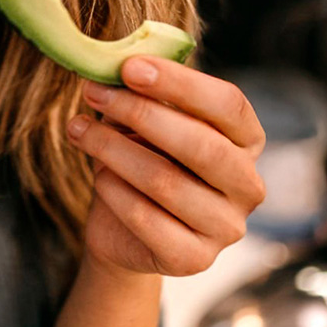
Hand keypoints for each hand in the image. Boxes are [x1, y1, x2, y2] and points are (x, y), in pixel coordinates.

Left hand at [67, 57, 265, 279]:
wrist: (124, 229)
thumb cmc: (143, 157)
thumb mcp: (146, 120)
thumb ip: (146, 95)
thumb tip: (119, 68)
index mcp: (248, 140)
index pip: (228, 104)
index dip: (180, 82)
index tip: (129, 67)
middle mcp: (248, 185)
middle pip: (201, 143)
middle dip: (140, 113)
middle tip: (93, 93)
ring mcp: (227, 227)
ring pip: (166, 181)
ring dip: (112, 149)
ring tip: (78, 129)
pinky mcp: (195, 259)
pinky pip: (146, 219)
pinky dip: (114, 191)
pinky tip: (97, 176)